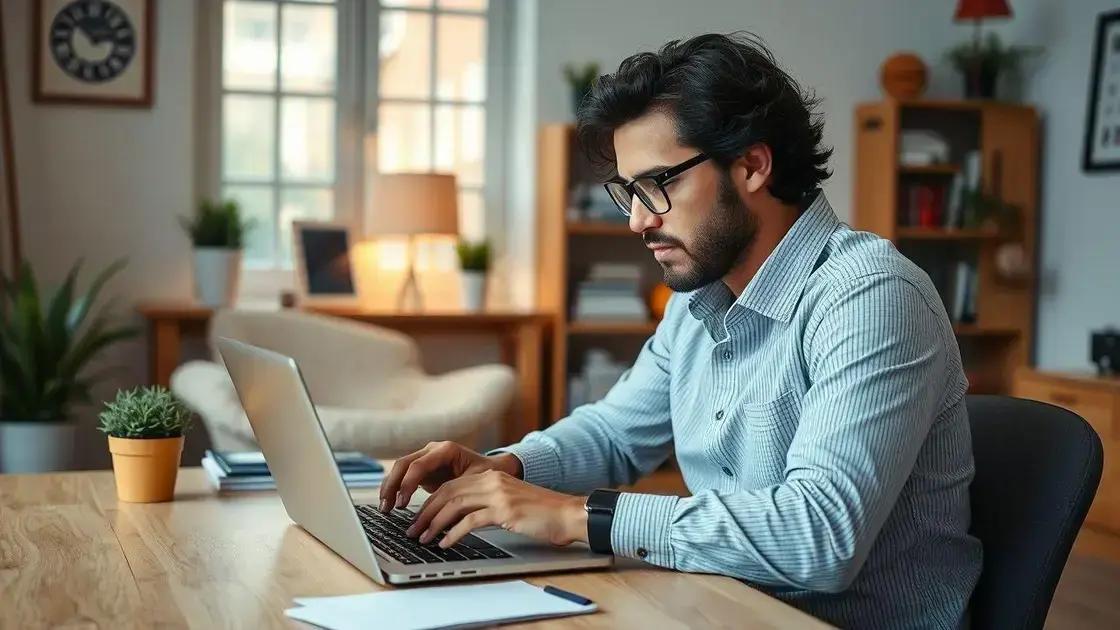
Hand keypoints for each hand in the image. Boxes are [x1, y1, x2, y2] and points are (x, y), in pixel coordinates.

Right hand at [378, 441, 522, 511]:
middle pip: (403, 464)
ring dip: (389, 488)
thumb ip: (459, 493)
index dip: (408, 483)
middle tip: (388, 507)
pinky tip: (390, 505)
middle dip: (392, 485)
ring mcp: (426, 459)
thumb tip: (446, 513)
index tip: (402, 502)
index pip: (419, 464)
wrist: (493, 469)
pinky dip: (395, 490)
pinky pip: (403, 477)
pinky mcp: (423, 470)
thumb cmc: (487, 474)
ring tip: (385, 509)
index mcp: (446, 450)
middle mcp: (432, 450)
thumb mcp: (476, 482)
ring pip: (399, 470)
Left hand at [405, 469, 588, 547]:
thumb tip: (458, 519)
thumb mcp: (509, 502)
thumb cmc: (541, 513)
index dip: (431, 502)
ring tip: (423, 538)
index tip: (418, 517)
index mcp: (491, 476)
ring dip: (434, 523)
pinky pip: (470, 521)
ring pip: (454, 505)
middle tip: (412, 529)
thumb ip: (486, 503)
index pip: (451, 485)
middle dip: (426, 512)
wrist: (568, 514)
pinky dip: (453, 533)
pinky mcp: (505, 510)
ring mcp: (498, 494)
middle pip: (447, 493)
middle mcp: (492, 481)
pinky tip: (445, 543)